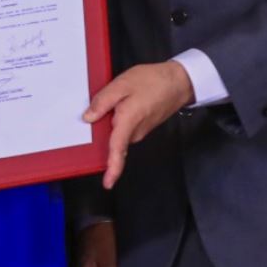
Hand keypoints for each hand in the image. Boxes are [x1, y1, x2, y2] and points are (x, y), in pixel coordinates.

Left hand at [82, 61, 194, 188]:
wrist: (179, 82)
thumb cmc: (153, 82)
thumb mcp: (122, 85)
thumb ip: (103, 101)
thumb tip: (88, 117)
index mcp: (128, 123)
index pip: (117, 151)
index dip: (112, 169)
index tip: (108, 184)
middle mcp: (135, 133)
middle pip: (112, 140)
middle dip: (101, 130)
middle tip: (97, 109)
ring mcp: (140, 131)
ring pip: (118, 133)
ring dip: (111, 121)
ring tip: (112, 100)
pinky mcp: (143, 126)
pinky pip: (125, 127)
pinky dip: (119, 118)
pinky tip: (120, 103)